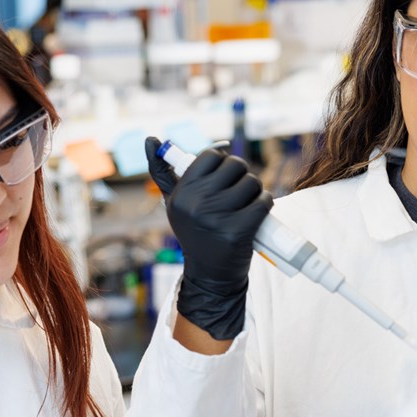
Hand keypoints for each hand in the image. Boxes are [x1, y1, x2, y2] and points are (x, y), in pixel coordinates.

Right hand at [146, 137, 271, 340]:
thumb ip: (164, 172)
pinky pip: (263, 201)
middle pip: (236, 166)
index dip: (223, 164)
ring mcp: (217, 217)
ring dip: (255, 191)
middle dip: (242, 177)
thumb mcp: (176, 204)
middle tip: (237, 195)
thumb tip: (151, 139)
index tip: (223, 180)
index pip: (212, 156)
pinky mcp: (238, 230)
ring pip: (252, 182)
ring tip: (246, 206)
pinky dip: (265, 204)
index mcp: (181, 194)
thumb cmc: (197, 233)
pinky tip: (257, 214)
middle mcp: (195, 204)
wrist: (210, 277)